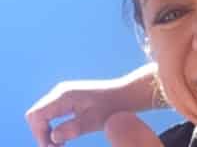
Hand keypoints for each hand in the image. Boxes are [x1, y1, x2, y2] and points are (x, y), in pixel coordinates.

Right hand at [25, 66, 158, 146]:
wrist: (124, 96)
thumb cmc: (111, 108)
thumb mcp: (94, 121)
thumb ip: (73, 128)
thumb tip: (53, 137)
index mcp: (64, 96)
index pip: (36, 116)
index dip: (39, 135)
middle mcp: (60, 92)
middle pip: (35, 116)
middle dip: (41, 135)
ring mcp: (62, 95)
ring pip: (40, 117)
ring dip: (45, 133)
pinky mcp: (66, 100)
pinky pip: (49, 116)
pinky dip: (51, 129)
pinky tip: (62, 140)